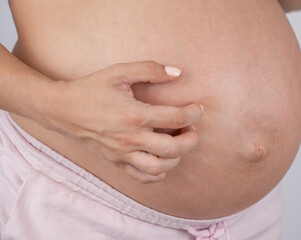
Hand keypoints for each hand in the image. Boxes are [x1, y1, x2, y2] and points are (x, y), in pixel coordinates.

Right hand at [41, 61, 202, 182]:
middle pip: (173, 148)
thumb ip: (149, 70)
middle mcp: (130, 138)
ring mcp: (122, 153)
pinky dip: (157, 174)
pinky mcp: (116, 161)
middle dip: (191, 140)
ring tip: (179, 144)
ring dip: (177, 158)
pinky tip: (162, 161)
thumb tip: (178, 73)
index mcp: (134, 115)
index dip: (193, 113)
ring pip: (159, 167)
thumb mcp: (118, 72)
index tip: (198, 108)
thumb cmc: (91, 89)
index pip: (176, 118)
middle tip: (193, 129)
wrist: (61, 110)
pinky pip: (141, 177)